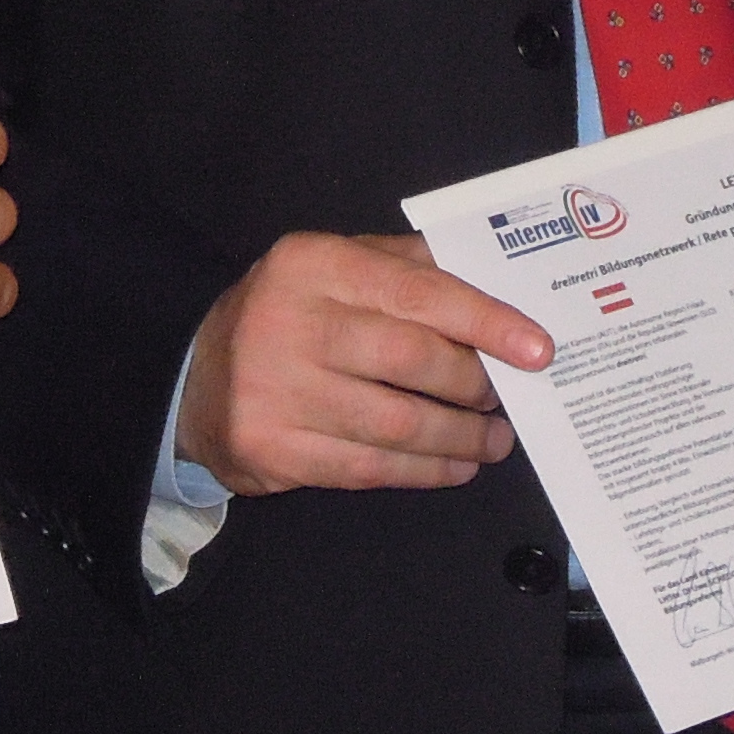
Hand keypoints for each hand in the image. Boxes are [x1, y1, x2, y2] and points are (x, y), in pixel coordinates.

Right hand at [174, 231, 554, 495]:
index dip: (485, 322)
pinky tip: (454, 465)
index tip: (536, 348)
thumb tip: (493, 283)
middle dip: (474, 384)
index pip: (417, 292)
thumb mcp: (334, 267)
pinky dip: (424, 471)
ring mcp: (276, 390)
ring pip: (396, 423)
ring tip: (493, 440)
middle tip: (507, 398)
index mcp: (314, 263)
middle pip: (411, 359)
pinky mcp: (272, 449)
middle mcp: (290, 321)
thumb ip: (405, 268)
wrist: (197, 379)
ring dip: (459, 437)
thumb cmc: (288, 314)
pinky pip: (369, 467)